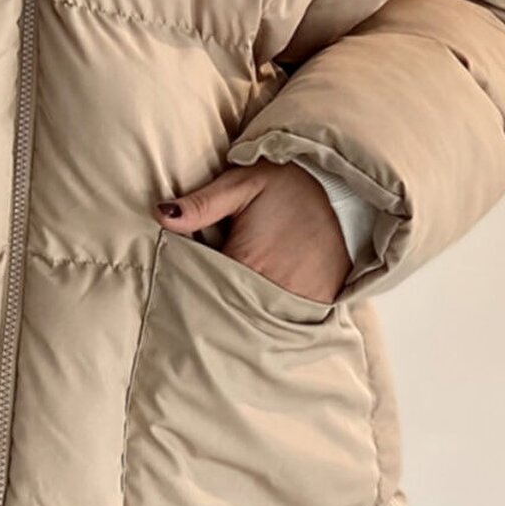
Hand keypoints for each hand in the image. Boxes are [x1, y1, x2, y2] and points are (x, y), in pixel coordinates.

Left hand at [153, 160, 349, 307]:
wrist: (344, 187)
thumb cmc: (287, 183)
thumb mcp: (240, 184)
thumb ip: (201, 204)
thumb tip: (160, 215)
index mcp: (247, 261)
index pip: (205, 289)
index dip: (190, 290)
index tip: (177, 293)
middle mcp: (273, 288)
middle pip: (229, 310)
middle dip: (213, 307)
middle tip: (196, 310)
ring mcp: (298, 301)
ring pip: (257, 321)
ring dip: (242, 316)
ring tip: (226, 312)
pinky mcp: (319, 305)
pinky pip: (287, 322)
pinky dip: (272, 319)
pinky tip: (259, 309)